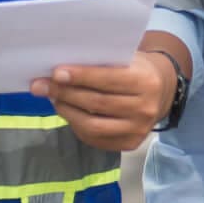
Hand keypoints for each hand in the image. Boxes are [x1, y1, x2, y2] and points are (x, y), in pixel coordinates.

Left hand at [33, 51, 174, 153]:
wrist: (162, 92)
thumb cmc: (136, 69)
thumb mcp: (126, 58)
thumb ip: (100, 63)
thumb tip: (59, 71)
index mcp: (145, 81)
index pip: (108, 79)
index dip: (81, 77)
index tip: (56, 73)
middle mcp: (145, 109)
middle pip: (97, 103)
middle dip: (65, 93)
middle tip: (42, 86)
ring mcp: (138, 130)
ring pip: (92, 125)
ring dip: (67, 111)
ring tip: (53, 99)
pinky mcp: (129, 144)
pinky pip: (94, 138)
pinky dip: (76, 125)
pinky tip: (68, 112)